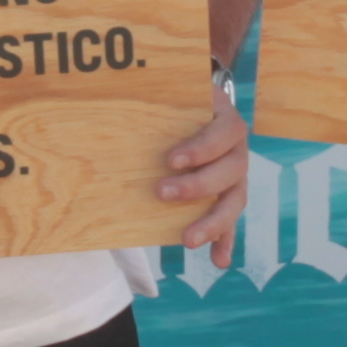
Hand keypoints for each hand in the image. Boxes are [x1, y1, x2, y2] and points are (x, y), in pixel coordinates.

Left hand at [156, 76, 251, 268]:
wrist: (201, 109)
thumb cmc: (181, 103)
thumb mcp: (176, 93)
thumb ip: (155, 93)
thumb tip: (109, 86)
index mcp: (227, 122)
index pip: (222, 134)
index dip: (201, 148)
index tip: (171, 159)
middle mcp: (237, 150)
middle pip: (230, 172)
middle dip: (198, 187)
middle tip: (162, 193)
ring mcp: (236, 176)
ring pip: (234, 201)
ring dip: (213, 223)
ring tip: (188, 240)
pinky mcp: (229, 197)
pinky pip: (232, 222)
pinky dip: (225, 241)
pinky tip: (217, 260)